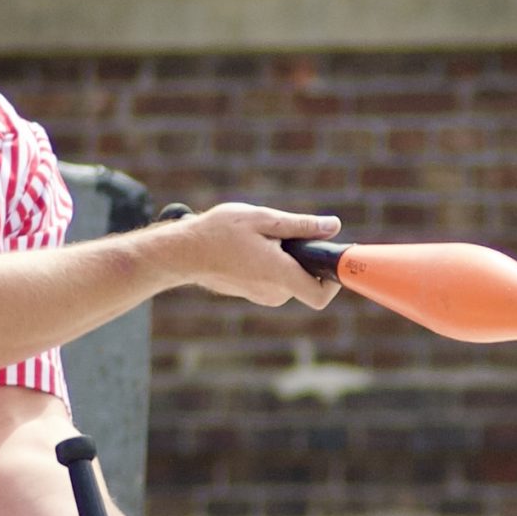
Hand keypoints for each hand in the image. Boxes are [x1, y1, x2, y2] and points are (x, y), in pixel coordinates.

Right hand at [163, 202, 341, 307]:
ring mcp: (262, 296)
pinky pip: (276, 279)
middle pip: (307, 279)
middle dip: (304, 256)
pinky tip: (251, 247)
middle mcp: (273, 293)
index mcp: (279, 275)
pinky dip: (273, 263)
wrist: (183, 252)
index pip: (320, 296)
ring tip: (260, 238)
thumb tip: (333, 226)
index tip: (329, 257)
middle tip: (282, 233)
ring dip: (286, 258)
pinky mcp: (253, 293)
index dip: (333, 280)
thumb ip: (301, 225)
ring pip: (291, 277)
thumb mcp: (263, 219)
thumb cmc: (218, 233)